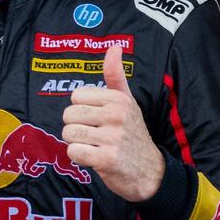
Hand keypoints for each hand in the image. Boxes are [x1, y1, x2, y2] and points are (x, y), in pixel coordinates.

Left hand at [62, 45, 163, 201]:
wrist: (150, 173)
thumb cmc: (132, 134)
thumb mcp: (127, 102)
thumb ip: (115, 76)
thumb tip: (114, 46)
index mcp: (118, 99)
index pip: (75, 97)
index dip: (82, 111)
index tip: (99, 120)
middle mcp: (117, 115)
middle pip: (68, 115)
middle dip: (77, 128)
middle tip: (96, 136)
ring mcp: (112, 137)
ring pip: (69, 134)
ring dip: (78, 144)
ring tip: (96, 146)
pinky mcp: (106, 159)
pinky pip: (73, 152)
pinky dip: (79, 158)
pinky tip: (95, 159)